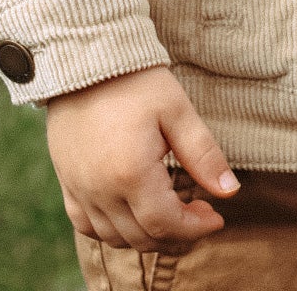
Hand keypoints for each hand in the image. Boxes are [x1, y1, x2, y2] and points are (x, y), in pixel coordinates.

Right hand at [45, 65, 238, 253]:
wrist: (86, 58)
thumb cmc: (136, 81)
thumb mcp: (176, 111)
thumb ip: (203, 155)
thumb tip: (229, 191)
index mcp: (131, 174)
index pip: (166, 224)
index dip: (195, 228)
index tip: (216, 216)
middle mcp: (101, 190)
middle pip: (142, 238)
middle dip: (176, 234)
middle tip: (198, 213)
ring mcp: (80, 189)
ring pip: (114, 237)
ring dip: (146, 235)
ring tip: (169, 214)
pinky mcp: (67, 182)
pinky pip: (86, 225)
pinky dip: (111, 230)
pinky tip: (130, 214)